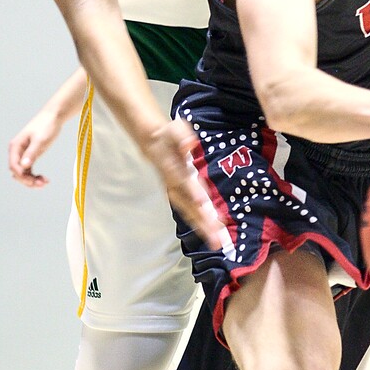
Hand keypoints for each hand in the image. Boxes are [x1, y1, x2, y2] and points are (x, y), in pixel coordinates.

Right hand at [8, 108, 64, 187]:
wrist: (54, 117)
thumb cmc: (47, 125)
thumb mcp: (40, 139)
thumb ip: (32, 152)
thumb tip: (23, 166)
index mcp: (16, 146)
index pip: (13, 165)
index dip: (21, 175)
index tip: (32, 180)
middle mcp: (17, 151)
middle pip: (17, 171)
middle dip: (27, 180)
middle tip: (42, 184)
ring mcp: (23, 154)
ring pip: (23, 173)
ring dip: (31, 180)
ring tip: (45, 183)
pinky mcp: (31, 155)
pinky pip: (29, 170)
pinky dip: (35, 176)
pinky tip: (44, 180)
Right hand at [143, 118, 224, 249]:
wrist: (154, 143)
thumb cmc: (168, 135)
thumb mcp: (175, 129)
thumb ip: (182, 136)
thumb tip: (190, 144)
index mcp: (172, 168)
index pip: (183, 181)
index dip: (193, 192)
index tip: (203, 203)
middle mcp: (173, 184)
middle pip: (188, 204)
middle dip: (202, 221)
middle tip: (216, 237)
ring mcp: (175, 192)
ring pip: (189, 211)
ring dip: (202, 227)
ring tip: (216, 241)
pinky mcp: (179, 195)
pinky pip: (190, 211)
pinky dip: (200, 222)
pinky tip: (212, 231)